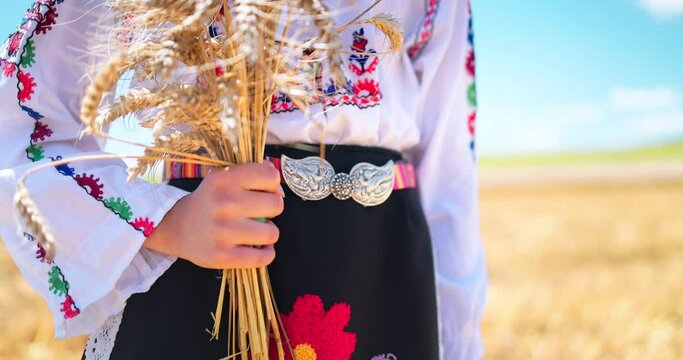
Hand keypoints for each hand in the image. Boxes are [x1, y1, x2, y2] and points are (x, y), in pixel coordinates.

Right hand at [145, 163, 284, 268]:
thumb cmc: (209, 200)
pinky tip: (258, 248)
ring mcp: (223, 231)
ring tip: (256, 231)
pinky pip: (263, 258)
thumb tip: (279, 190)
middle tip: (259, 213)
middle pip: (277, 205)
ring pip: (272, 233)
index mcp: (224, 179)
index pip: (270, 176)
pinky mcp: (222, 256)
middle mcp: (224, 203)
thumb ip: (253, 174)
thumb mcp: (223, 177)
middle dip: (272, 210)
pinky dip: (266, 254)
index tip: (264, 192)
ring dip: (268, 233)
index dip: (272, 185)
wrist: (175, 227)